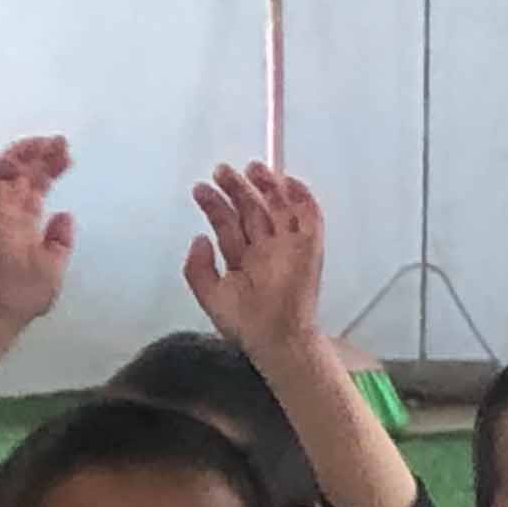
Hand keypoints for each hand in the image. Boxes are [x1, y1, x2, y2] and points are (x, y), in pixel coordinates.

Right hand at [0, 137, 74, 327]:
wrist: (5, 308)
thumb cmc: (25, 295)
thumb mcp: (55, 265)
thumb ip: (60, 241)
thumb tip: (64, 215)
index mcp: (25, 225)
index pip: (35, 188)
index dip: (50, 170)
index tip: (67, 158)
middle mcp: (9, 215)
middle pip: (23, 175)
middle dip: (41, 155)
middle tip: (60, 142)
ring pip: (3, 172)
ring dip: (21, 154)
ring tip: (44, 143)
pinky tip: (20, 159)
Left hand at [183, 161, 328, 356]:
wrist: (275, 337)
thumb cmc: (245, 323)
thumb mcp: (210, 295)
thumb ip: (197, 268)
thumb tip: (198, 238)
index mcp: (243, 258)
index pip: (228, 224)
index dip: (214, 205)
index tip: (200, 189)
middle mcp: (266, 248)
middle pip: (252, 210)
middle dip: (237, 189)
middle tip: (221, 171)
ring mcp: (288, 245)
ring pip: (279, 207)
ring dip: (268, 186)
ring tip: (252, 168)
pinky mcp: (310, 246)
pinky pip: (310, 217)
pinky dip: (301, 198)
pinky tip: (286, 181)